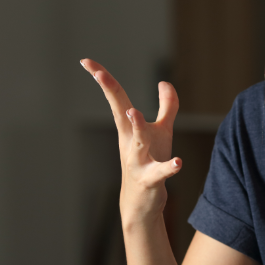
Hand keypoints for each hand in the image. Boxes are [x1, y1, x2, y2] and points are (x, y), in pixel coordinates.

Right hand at [80, 58, 181, 228]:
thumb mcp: (161, 132)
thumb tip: (164, 82)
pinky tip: (178, 162)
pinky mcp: (150, 180)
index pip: (116, 97)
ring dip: (136, 126)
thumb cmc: (150, 163)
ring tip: (134, 111)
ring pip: (137, 142)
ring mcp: (137, 161)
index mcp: (129, 127)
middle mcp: (129, 141)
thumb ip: (167, 106)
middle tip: (99, 74)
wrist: (141, 204)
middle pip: (120, 112)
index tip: (86, 61)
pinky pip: (159, 173)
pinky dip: (168, 168)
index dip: (103, 78)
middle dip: (111, 93)